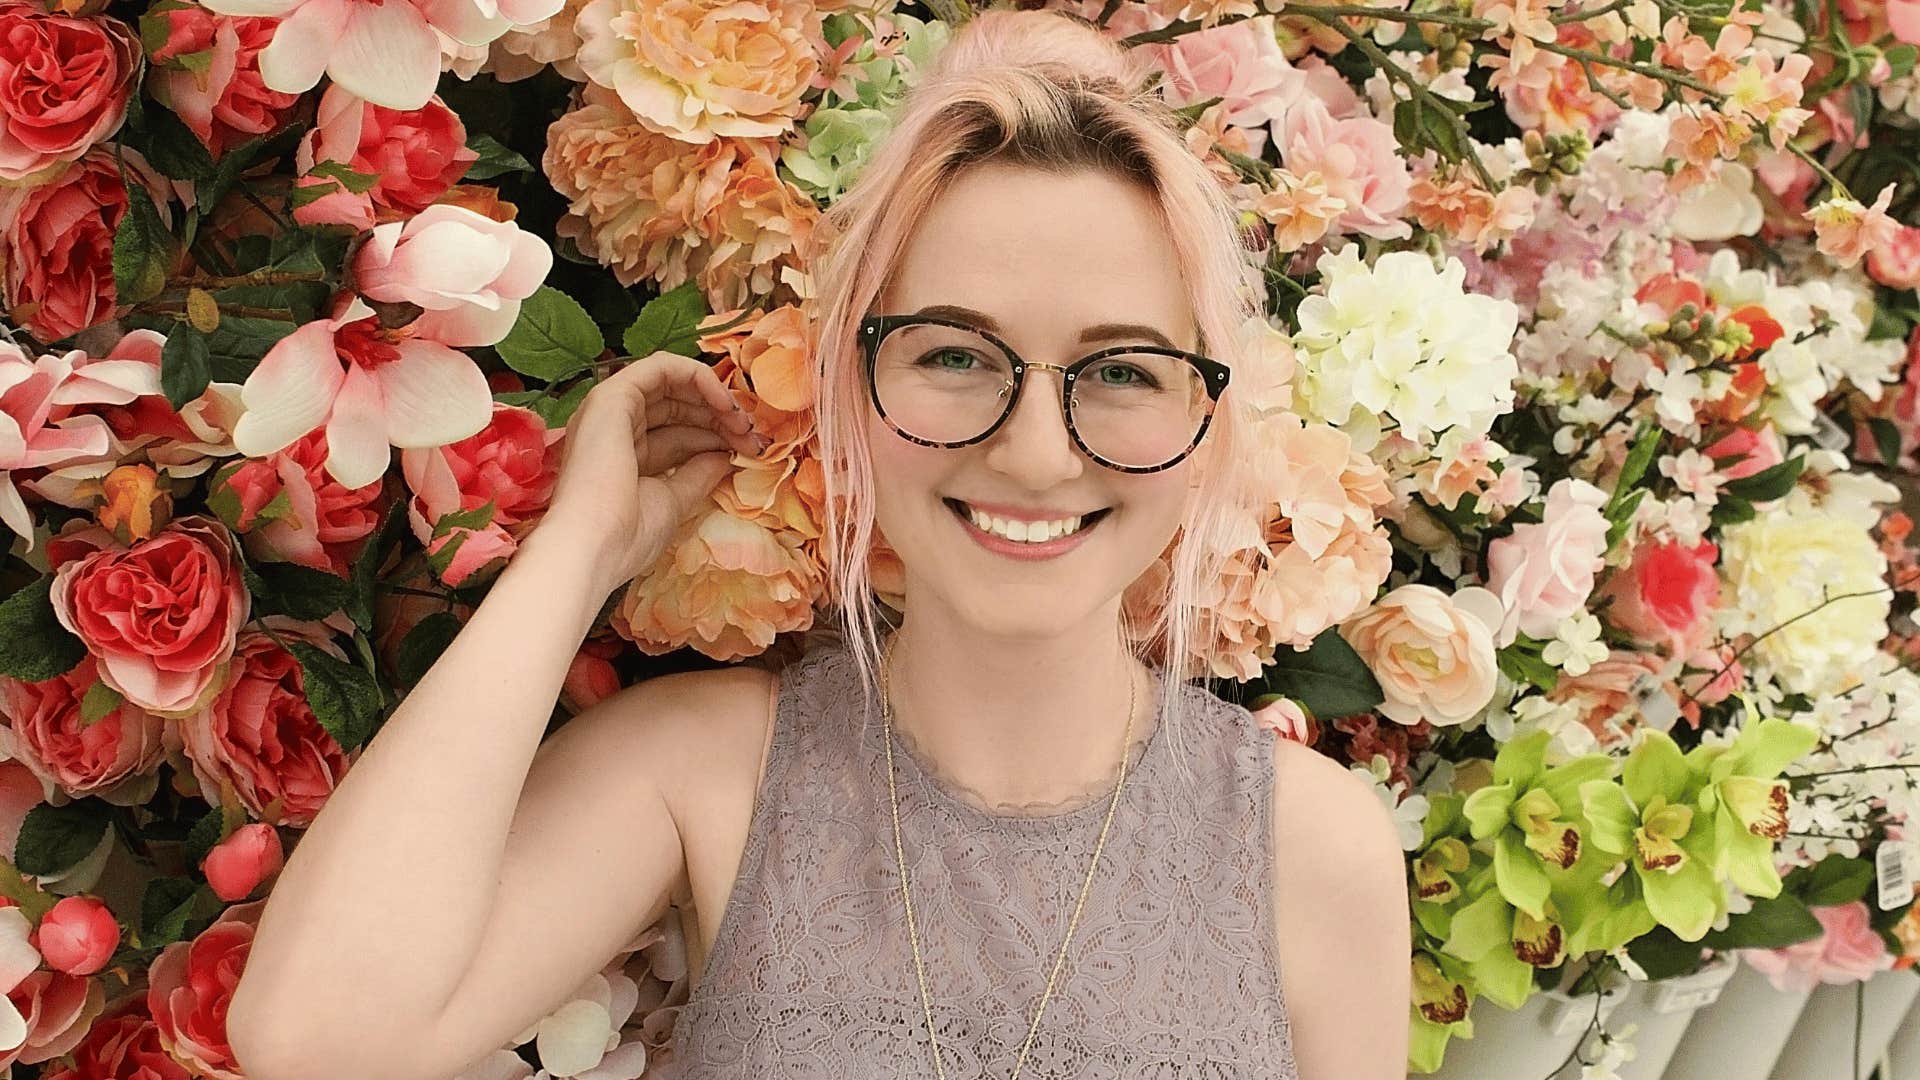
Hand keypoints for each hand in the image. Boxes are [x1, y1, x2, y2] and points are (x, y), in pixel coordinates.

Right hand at [535, 351, 766, 599]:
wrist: (593, 546)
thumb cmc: (627, 536)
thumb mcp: (674, 501)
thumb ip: (698, 473)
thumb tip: (724, 455)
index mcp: (624, 456)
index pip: (678, 434)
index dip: (716, 437)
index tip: (750, 451)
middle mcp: (614, 428)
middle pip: (677, 408)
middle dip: (720, 418)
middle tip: (754, 438)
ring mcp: (610, 409)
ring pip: (671, 384)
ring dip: (714, 398)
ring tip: (743, 423)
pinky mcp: (613, 395)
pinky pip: (661, 367)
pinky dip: (698, 376)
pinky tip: (724, 402)